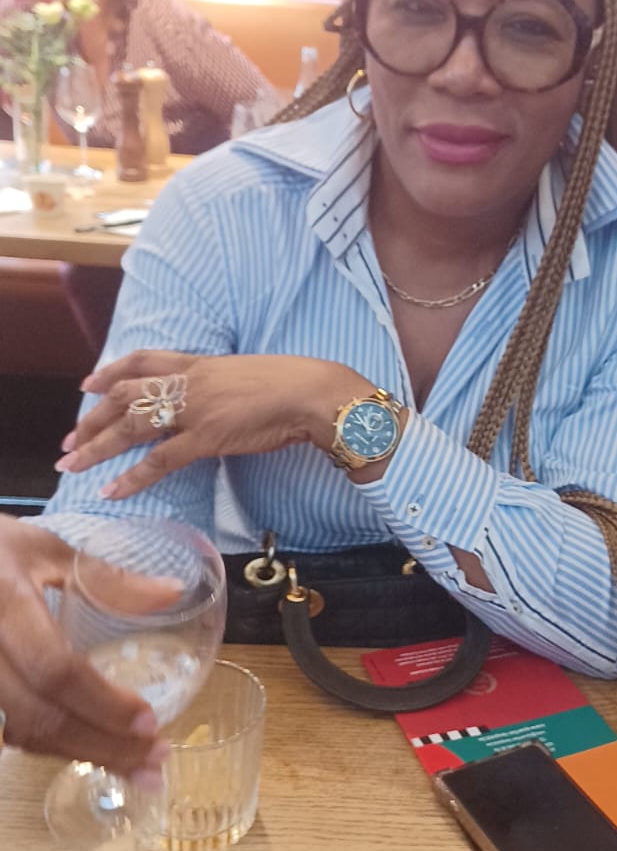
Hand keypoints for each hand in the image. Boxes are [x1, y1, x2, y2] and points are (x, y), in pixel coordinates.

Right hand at [0, 517, 172, 774]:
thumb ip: (109, 578)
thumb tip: (173, 593)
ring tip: (133, 764)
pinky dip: (53, 744)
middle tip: (155, 762)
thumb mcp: (45, 549)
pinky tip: (89, 747)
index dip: (103, 703)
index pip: (55, 670)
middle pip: (41, 716)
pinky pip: (11, 729)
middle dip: (103, 746)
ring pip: (24, 732)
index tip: (150, 721)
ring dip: (82, 754)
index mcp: (8, 604)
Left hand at [55, 350, 375, 499]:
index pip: (144, 360)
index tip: (89, 383)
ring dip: (96, 446)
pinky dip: (131, 477)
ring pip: (131, 426)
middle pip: (125, 393)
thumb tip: (216, 406)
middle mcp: (190, 382)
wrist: (313, 393)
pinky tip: (111, 491)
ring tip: (71, 464)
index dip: (111, 370)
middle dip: (92, 417)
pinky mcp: (205, 437)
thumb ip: (223, 389)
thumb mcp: (248, 378)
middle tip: (70, 438)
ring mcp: (195, 408)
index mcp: (201, 364)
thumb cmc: (292, 387)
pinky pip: (158, 460)